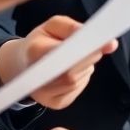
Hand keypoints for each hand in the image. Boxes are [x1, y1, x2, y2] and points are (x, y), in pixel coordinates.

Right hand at [0, 16, 117, 108]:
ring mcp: (47, 94)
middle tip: (95, 46)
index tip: (103, 44)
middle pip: (73, 72)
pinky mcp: (56, 103)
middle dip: (89, 58)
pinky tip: (72, 70)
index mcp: (34, 51)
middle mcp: (38, 77)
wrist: (22, 65)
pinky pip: (78, 89)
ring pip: (78, 80)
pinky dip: (82, 77)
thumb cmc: (40, 42)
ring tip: (75, 57)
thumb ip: (75, 28)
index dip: (85, 51)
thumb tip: (107, 42)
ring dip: (85, 67)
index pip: (64, 54)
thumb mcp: (53, 25)